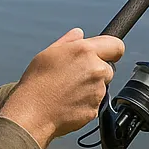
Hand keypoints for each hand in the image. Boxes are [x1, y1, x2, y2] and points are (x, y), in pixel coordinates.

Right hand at [0, 28, 124, 148]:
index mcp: (85, 51)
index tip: (105, 54)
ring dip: (91, 87)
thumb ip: (69, 41)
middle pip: (109, 68)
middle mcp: (96, 70)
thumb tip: (79, 34)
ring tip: (68, 90)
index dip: (111, 50)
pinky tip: (69, 102)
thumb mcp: (49, 53)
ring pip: (102, 86)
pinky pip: (95, 103)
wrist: (32, 113)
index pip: (116, 46)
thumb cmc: (37, 83)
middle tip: (76, 76)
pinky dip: (86, 102)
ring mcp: (98, 91)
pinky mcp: (95, 109)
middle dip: (97, 70)